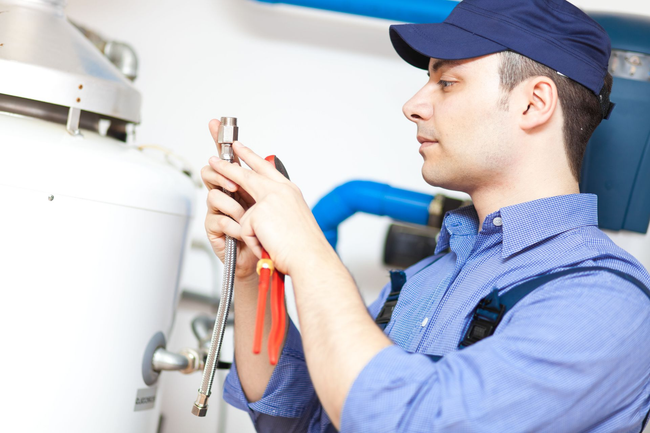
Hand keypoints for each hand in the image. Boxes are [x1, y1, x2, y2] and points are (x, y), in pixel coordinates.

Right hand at [201, 119, 258, 280]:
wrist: (266, 260)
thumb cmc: (270, 232)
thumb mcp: (272, 202)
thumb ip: (266, 182)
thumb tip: (268, 160)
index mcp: (242, 184)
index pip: (229, 158)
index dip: (220, 140)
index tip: (216, 123)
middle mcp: (228, 194)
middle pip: (211, 171)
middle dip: (222, 175)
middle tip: (234, 185)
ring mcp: (219, 210)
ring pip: (214, 195)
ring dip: (234, 207)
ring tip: (246, 219)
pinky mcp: (214, 228)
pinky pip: (218, 219)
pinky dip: (235, 226)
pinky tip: (243, 233)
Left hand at [208, 141, 332, 276]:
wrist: (310, 257)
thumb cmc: (305, 245)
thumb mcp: (294, 219)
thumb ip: (277, 208)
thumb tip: (261, 209)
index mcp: (290, 191)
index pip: (266, 168)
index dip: (251, 157)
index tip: (239, 147)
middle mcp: (280, 190)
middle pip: (247, 175)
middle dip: (228, 167)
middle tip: (214, 160)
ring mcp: (269, 199)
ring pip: (243, 211)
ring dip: (249, 229)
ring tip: (263, 239)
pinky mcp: (258, 213)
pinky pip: (244, 230)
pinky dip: (253, 242)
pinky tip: (267, 246)